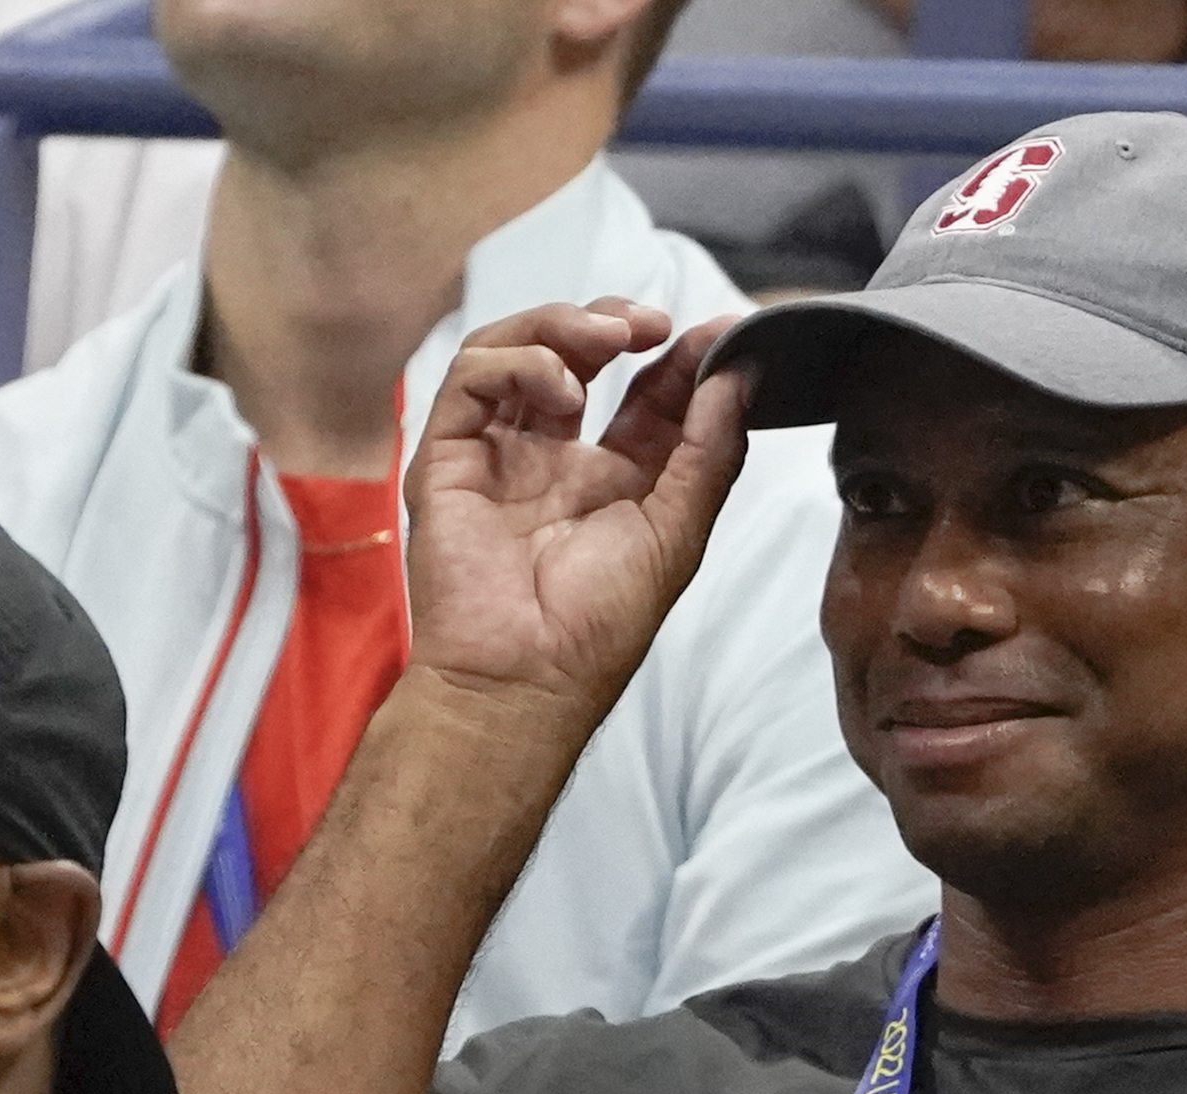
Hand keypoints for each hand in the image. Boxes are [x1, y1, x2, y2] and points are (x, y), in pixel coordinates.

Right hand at [404, 299, 750, 705]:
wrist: (526, 676)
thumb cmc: (600, 624)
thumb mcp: (678, 530)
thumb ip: (710, 451)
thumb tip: (739, 376)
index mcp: (613, 481)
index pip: (645, 395)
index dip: (678, 358)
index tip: (718, 332)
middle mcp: (554, 460)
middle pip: (577, 358)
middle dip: (613, 324)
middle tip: (651, 324)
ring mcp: (498, 454)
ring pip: (517, 352)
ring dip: (564, 328)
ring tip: (609, 341)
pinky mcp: (448, 456)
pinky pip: (470, 380)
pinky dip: (516, 363)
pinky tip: (560, 386)